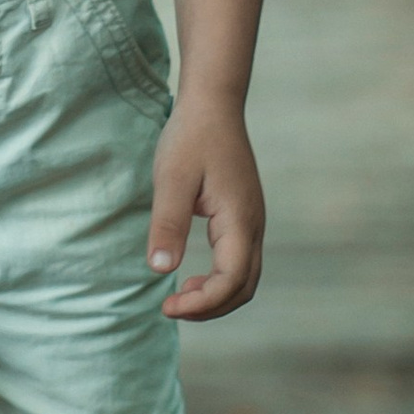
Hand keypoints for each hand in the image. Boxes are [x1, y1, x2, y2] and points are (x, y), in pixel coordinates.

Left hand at [147, 97, 264, 321]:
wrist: (214, 105)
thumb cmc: (191, 138)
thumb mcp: (171, 179)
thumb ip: (168, 224)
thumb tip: (160, 269)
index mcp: (239, 220)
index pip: (231, 280)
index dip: (202, 303)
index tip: (168, 307)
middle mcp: (253, 225)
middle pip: (244, 288)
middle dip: (210, 307)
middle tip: (171, 308)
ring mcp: (252, 221)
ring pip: (245, 278)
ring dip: (216, 296)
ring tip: (181, 296)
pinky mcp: (244, 217)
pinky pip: (240, 262)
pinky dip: (220, 280)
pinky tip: (192, 275)